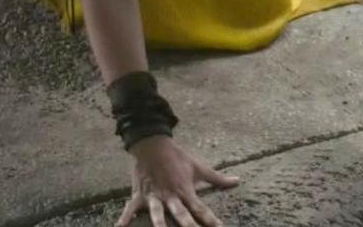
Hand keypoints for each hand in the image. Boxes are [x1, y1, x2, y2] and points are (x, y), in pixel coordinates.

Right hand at [116, 135, 239, 226]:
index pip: (201, 210)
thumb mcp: (200, 167)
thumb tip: (238, 181)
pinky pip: (130, 208)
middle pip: (182, 216)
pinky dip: (124, 218)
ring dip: (159, 225)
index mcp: (186, 191)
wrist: (153, 144)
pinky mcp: (140, 195)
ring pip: (157, 215)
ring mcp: (154, 197)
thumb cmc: (178, 157)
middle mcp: (171, 197)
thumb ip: (218, 179)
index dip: (212, 221)